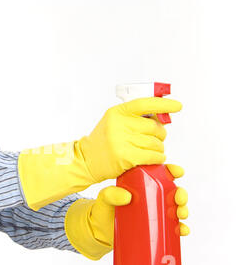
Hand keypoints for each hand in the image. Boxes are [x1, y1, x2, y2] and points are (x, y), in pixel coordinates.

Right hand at [18, 97, 181, 211]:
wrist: (86, 160)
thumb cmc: (104, 142)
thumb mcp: (113, 123)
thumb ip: (133, 118)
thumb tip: (162, 117)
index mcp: (117, 112)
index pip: (144, 104)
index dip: (163, 104)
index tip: (177, 106)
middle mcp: (119, 124)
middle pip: (154, 127)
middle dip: (160, 135)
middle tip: (156, 140)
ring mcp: (121, 141)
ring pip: (156, 143)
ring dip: (159, 149)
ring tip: (152, 151)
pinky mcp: (126, 157)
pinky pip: (153, 156)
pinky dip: (158, 158)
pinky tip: (155, 159)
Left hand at [65, 164, 188, 260]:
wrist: (100, 232)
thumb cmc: (103, 211)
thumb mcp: (104, 200)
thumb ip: (110, 194)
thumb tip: (126, 195)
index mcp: (141, 185)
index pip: (159, 174)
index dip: (172, 170)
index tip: (177, 172)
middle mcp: (151, 198)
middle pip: (172, 192)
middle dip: (181, 193)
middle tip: (178, 198)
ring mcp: (154, 213)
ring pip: (176, 208)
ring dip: (183, 210)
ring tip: (180, 214)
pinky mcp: (156, 228)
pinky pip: (173, 227)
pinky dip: (181, 228)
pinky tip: (182, 230)